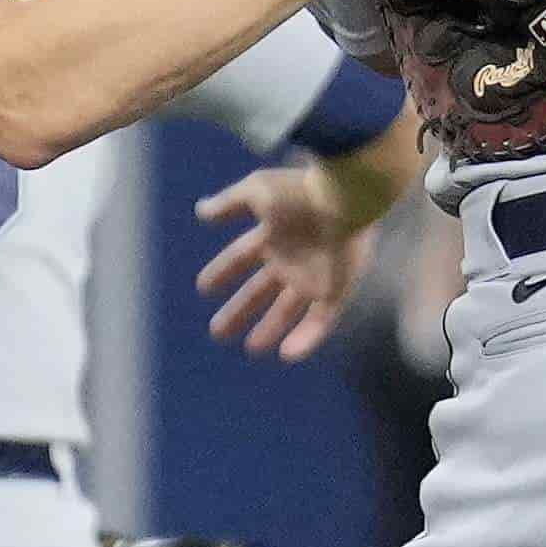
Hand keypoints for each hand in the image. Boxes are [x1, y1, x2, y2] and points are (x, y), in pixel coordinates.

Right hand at [192, 165, 371, 360]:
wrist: (344, 199)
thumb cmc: (299, 193)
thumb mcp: (256, 192)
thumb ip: (228, 203)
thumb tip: (201, 210)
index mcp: (274, 235)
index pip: (241, 257)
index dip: (221, 271)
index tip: (203, 288)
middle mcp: (292, 259)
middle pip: (260, 291)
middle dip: (239, 310)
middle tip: (217, 332)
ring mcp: (314, 277)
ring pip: (288, 311)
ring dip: (270, 329)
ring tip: (252, 348)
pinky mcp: (336, 291)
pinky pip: (320, 322)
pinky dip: (305, 339)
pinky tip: (287, 354)